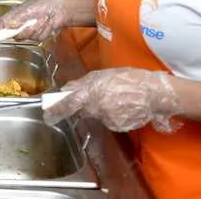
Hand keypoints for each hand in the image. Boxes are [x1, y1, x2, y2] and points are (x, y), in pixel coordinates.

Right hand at [0, 0, 72, 40]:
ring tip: (42, 21)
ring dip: (36, 29)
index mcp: (14, 16)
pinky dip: (43, 32)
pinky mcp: (37, 36)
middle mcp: (19, 25)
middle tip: (33, 23)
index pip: (2, 25)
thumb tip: (7, 25)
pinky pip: (38, 38)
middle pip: (14, 35)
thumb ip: (17, 18)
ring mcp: (28, 31)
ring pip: (27, 37)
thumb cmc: (42, 6)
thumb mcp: (28, 9)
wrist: (59, 10)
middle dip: (24, 30)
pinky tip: (47, 25)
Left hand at [44, 68, 181, 132]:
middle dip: (86, 104)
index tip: (47, 114)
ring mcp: (107, 119)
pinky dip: (112, 115)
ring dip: (101, 108)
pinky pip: (108, 121)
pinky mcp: (117, 126)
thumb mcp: (104, 75)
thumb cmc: (129, 79)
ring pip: (96, 115)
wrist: (154, 93)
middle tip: (102, 95)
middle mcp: (97, 107)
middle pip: (83, 110)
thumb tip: (67, 89)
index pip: (68, 103)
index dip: (56, 109)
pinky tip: (123, 107)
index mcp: (92, 92)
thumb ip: (83, 83)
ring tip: (117, 98)